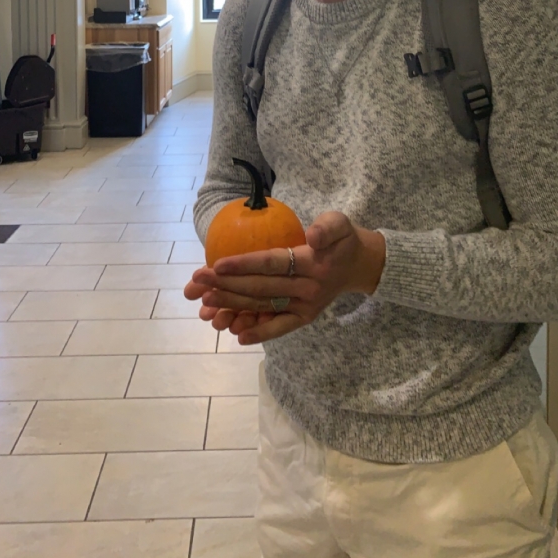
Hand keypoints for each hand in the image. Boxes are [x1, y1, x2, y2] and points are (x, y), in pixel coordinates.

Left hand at [183, 212, 385, 344]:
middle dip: (226, 285)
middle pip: (260, 288)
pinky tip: (237, 334)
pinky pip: (280, 327)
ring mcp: (306, 306)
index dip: (243, 264)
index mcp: (312, 263)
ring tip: (205, 305)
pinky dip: (260, 332)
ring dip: (233, 307)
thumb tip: (312, 236)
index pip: (272, 264)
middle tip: (197, 281)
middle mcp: (308, 288)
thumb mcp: (340, 223)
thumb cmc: (342, 239)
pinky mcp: (305, 317)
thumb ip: (327, 227)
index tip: (216, 265)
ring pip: (263, 306)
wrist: (360, 265)